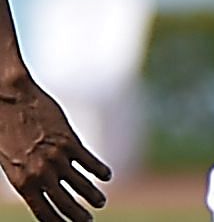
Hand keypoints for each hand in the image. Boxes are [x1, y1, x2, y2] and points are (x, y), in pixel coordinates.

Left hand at [0, 77, 108, 221]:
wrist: (8, 101)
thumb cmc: (2, 131)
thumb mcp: (9, 161)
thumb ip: (28, 176)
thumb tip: (43, 190)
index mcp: (23, 182)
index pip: (44, 212)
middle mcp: (42, 173)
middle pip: (65, 202)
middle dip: (78, 215)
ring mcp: (57, 157)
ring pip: (80, 183)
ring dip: (92, 195)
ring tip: (100, 203)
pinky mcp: (69, 140)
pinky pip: (88, 160)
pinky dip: (99, 170)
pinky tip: (106, 176)